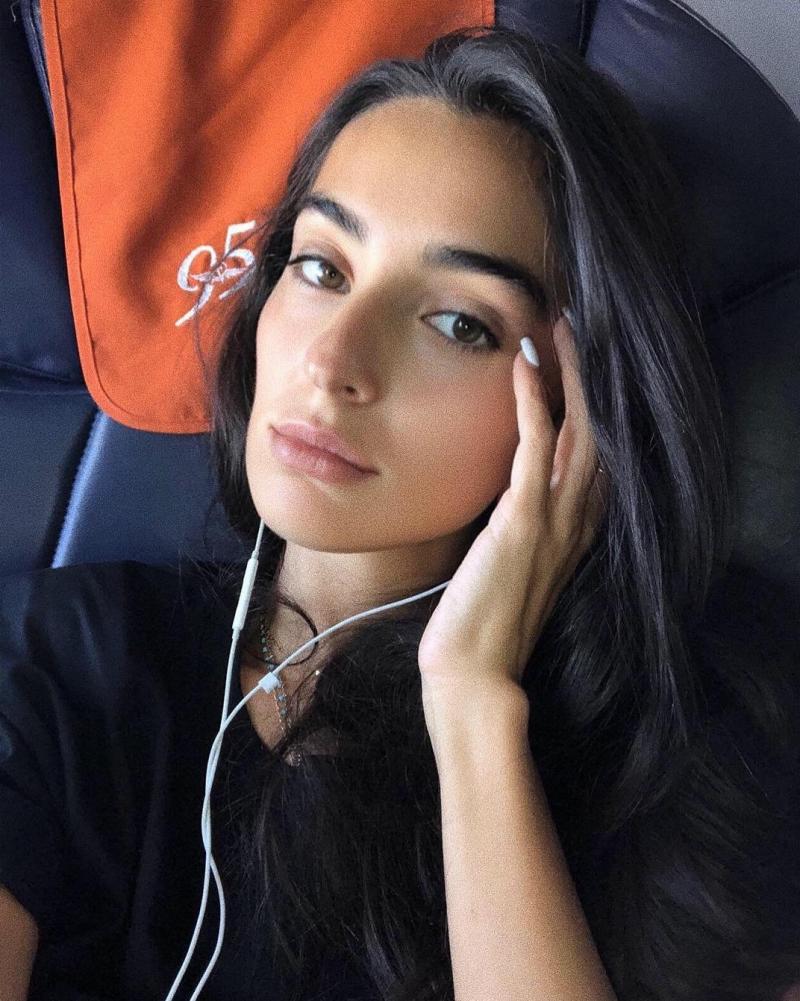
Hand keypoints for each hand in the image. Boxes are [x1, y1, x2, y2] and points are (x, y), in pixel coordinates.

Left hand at [417, 312, 607, 695]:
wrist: (474, 673)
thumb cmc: (482, 622)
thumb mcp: (509, 563)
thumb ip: (519, 523)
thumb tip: (509, 486)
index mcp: (575, 530)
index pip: (592, 452)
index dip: (589, 402)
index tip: (573, 360)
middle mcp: (577, 521)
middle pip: (596, 431)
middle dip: (587, 375)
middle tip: (573, 325)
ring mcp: (555, 521)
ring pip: (577, 431)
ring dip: (569, 374)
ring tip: (559, 327)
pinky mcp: (524, 523)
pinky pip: (535, 447)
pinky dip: (532, 402)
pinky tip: (524, 365)